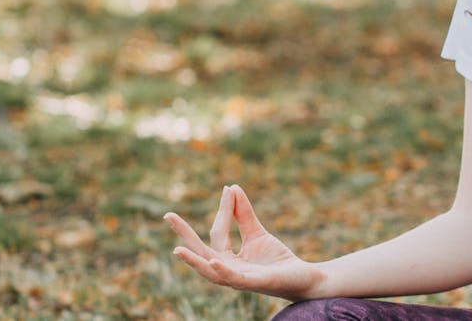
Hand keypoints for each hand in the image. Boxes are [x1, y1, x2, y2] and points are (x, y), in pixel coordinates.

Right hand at [164, 184, 325, 299]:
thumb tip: (232, 188)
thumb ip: (244, 214)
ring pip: (211, 271)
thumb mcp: (257, 233)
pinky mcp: (254, 283)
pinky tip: (214, 260)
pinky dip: (223, 270)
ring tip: (177, 248)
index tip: (228, 189)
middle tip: (168, 215)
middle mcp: (228, 270)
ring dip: (194, 260)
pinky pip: (234, 279)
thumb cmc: (277, 260)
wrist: (303, 278)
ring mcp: (239, 279)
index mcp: (227, 259)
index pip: (218, 233)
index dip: (224, 210)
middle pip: (202, 252)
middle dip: (185, 235)